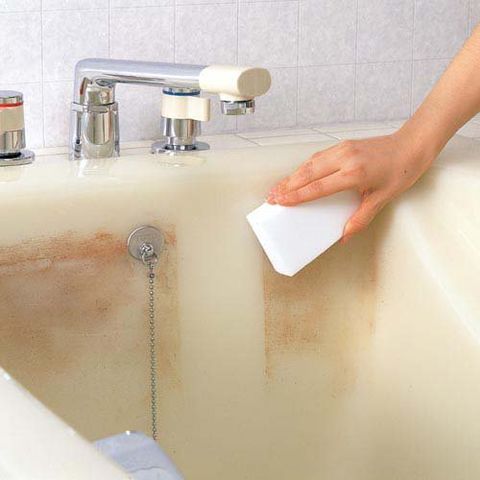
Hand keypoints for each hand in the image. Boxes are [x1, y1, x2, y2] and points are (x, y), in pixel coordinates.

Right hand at [267, 132, 434, 241]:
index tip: (281, 202)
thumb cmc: (401, 171)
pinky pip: (318, 157)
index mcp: (354, 173)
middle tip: (271, 197)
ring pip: (310, 163)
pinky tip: (297, 176)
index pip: (317, 187)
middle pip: (307, 173)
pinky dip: (304, 168)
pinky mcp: (343, 145)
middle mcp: (345, 158)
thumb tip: (345, 235)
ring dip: (292, 176)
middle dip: (287, 186)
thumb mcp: (382, 198)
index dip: (297, 196)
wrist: (412, 145)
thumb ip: (361, 218)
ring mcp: (343, 149)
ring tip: (279, 188)